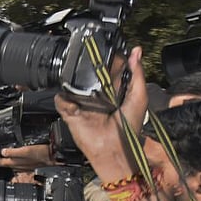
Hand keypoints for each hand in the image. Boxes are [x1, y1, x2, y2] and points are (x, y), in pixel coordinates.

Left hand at [0, 144, 52, 170]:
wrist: (56, 157)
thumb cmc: (44, 154)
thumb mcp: (26, 151)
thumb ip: (14, 152)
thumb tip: (2, 152)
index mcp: (16, 163)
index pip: (0, 163)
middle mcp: (19, 166)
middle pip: (3, 164)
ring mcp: (24, 166)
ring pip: (10, 164)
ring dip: (4, 160)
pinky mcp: (29, 164)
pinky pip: (17, 162)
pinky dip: (13, 159)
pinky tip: (14, 156)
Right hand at [54, 46, 145, 178]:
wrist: (114, 149)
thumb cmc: (129, 128)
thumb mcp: (139, 97)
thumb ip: (137, 74)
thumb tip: (137, 52)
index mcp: (115, 90)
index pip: (109, 69)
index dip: (110, 59)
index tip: (109, 51)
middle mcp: (97, 96)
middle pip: (88, 74)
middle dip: (88, 68)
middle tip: (92, 64)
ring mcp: (83, 104)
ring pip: (71, 85)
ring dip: (73, 82)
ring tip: (82, 86)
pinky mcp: (71, 113)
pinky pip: (61, 101)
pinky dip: (65, 101)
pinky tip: (76, 106)